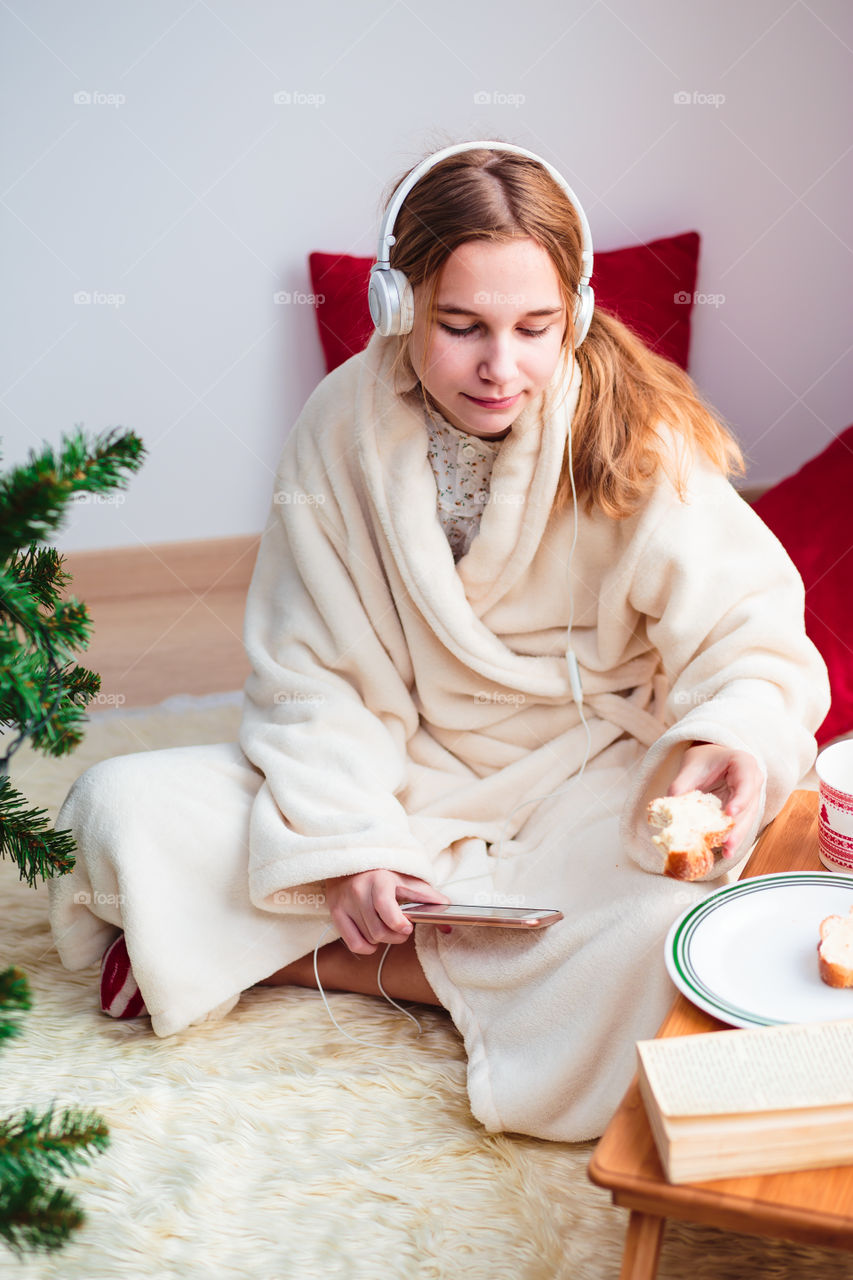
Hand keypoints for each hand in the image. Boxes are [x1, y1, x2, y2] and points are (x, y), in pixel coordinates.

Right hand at [324, 870, 450, 954]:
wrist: (353, 859)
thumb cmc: (385, 873)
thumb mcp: (408, 880)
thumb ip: (429, 899)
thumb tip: (450, 922)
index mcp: (380, 879)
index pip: (386, 908)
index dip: (399, 924)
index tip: (407, 928)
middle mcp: (359, 890)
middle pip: (379, 931)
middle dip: (395, 936)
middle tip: (402, 929)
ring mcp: (345, 901)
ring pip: (369, 938)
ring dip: (382, 939)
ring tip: (387, 926)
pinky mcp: (335, 912)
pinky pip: (353, 943)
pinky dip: (367, 947)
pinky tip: (372, 937)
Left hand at [668, 742, 762, 858]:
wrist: (711, 758)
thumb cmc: (704, 759)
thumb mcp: (691, 767)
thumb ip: (681, 785)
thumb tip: (669, 807)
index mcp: (744, 764)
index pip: (746, 782)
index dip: (740, 799)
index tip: (729, 813)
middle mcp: (753, 781)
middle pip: (749, 806)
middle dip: (738, 827)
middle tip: (728, 843)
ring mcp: (752, 797)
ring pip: (747, 819)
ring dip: (737, 837)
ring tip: (727, 852)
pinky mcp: (745, 810)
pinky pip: (740, 824)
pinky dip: (732, 836)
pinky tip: (725, 852)